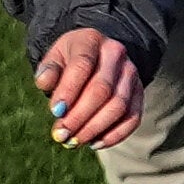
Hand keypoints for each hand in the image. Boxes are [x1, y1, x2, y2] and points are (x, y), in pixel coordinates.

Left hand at [36, 23, 142, 146]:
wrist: (97, 55)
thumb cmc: (69, 60)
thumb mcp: (55, 58)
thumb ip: (48, 70)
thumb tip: (44, 83)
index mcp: (91, 40)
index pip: (82, 65)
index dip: (68, 91)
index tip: (55, 112)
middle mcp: (116, 54)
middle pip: (101, 89)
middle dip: (80, 116)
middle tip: (62, 134)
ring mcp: (131, 73)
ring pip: (118, 106)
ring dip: (95, 128)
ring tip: (74, 141)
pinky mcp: (139, 92)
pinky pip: (132, 117)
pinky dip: (114, 135)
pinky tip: (94, 143)